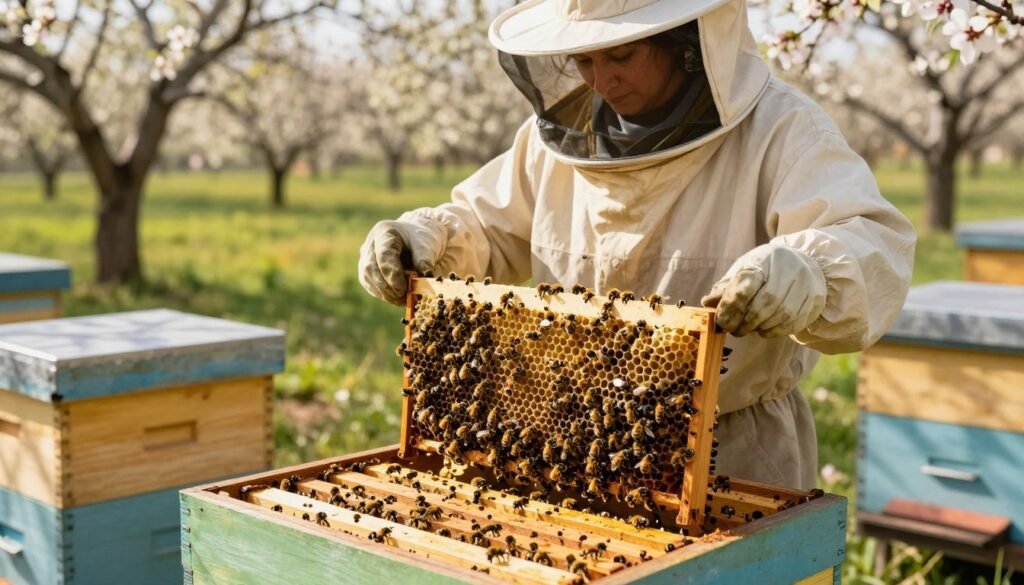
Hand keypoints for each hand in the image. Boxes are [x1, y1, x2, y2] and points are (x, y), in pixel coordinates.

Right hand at [358, 218, 445, 304]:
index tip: (402, 289)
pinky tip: (399, 299)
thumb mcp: (427, 245)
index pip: (384, 254)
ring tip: (404, 300)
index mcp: (384, 232)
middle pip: (370, 268)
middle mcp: (370, 245)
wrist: (417, 243)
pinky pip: (372, 287)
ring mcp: (366, 259)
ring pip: (368, 279)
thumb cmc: (422, 240)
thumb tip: (424, 278)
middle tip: (403, 297)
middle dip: (387, 286)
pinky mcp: (367, 274)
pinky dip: (385, 296)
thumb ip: (424, 260)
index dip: (392, 273)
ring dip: (385, 294)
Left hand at [702, 243, 826, 337]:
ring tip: (749, 328)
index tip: (722, 321)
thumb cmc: (766, 268)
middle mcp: (787, 270)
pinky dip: (773, 331)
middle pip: (763, 305)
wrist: (805, 261)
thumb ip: (726, 287)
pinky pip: (791, 323)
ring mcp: (803, 286)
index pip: (745, 286)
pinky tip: (764, 329)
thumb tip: (707, 304)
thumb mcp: (744, 269)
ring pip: (778, 316)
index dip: (731, 307)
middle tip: (734, 330)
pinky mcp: (813, 300)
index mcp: (764, 260)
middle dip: (744, 322)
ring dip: (758, 328)